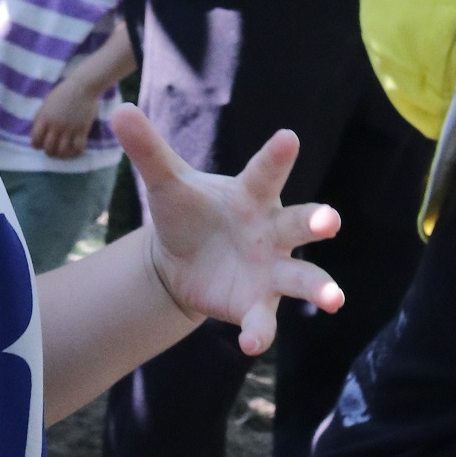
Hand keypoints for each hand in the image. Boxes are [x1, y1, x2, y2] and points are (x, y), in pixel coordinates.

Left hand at [29, 65, 101, 160]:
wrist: (83, 86)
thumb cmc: (63, 93)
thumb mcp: (46, 104)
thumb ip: (41, 118)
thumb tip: (38, 133)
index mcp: (44, 119)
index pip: (35, 141)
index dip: (37, 145)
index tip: (41, 144)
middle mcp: (56, 126)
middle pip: (49, 149)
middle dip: (49, 152)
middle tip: (53, 149)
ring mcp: (69, 129)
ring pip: (62, 152)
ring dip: (61, 155)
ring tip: (63, 152)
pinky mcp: (82, 130)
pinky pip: (78, 148)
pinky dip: (76, 152)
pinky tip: (75, 149)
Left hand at [113, 104, 342, 354]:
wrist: (184, 261)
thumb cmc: (188, 211)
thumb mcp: (167, 183)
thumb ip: (149, 150)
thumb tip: (121, 110)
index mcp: (251, 194)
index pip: (265, 171)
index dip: (277, 156)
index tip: (289, 138)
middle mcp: (271, 229)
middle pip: (300, 222)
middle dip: (317, 221)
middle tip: (331, 220)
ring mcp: (270, 269)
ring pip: (301, 277)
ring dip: (319, 286)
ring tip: (334, 298)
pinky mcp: (257, 303)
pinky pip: (265, 319)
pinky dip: (262, 332)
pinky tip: (252, 346)